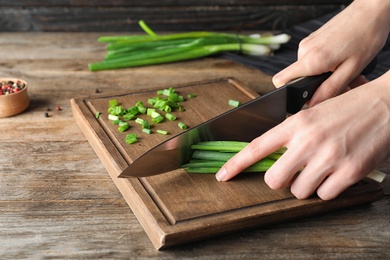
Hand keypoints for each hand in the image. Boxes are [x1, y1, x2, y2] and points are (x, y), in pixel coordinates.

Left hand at [216, 71, 389, 199]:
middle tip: (291, 172)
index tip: (223, 176)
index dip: (236, 164)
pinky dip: (328, 189)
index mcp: (296, 123)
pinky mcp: (349, 172)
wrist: (384, 104)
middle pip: (274, 180)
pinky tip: (336, 173)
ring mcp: (328, 157)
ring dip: (306, 185)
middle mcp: (308, 141)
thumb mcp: (314, 112)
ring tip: (320, 169)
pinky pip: (325, 196)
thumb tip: (274, 155)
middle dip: (280, 180)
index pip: (257, 146)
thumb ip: (292, 133)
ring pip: (299, 191)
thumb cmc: (349, 107)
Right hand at [273, 0, 389, 106]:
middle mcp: (304, 50)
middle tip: (342, 83)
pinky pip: (311, 59)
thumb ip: (329, 89)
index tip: (306, 98)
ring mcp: (307, 44)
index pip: (280, 80)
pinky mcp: (312, 40)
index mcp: (312, 60)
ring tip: (344, 70)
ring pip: (307, 69)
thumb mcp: (351, 69)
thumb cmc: (366, 35)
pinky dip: (324, 64)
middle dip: (317, 86)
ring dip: (323, 75)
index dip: (288, 93)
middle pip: (298, 78)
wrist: (371, 11)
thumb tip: (314, 105)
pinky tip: (341, 60)